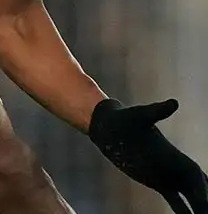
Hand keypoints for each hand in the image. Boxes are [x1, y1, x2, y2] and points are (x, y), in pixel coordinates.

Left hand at [90, 98, 207, 212]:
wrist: (108, 125)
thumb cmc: (124, 118)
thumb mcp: (140, 115)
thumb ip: (156, 112)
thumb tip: (173, 103)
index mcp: (174, 155)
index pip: (195, 176)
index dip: (203, 191)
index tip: (206, 203)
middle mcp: (175, 167)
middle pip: (198, 190)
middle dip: (204, 202)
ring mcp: (168, 176)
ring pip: (190, 198)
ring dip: (197, 208)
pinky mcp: (157, 182)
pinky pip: (175, 200)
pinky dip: (183, 210)